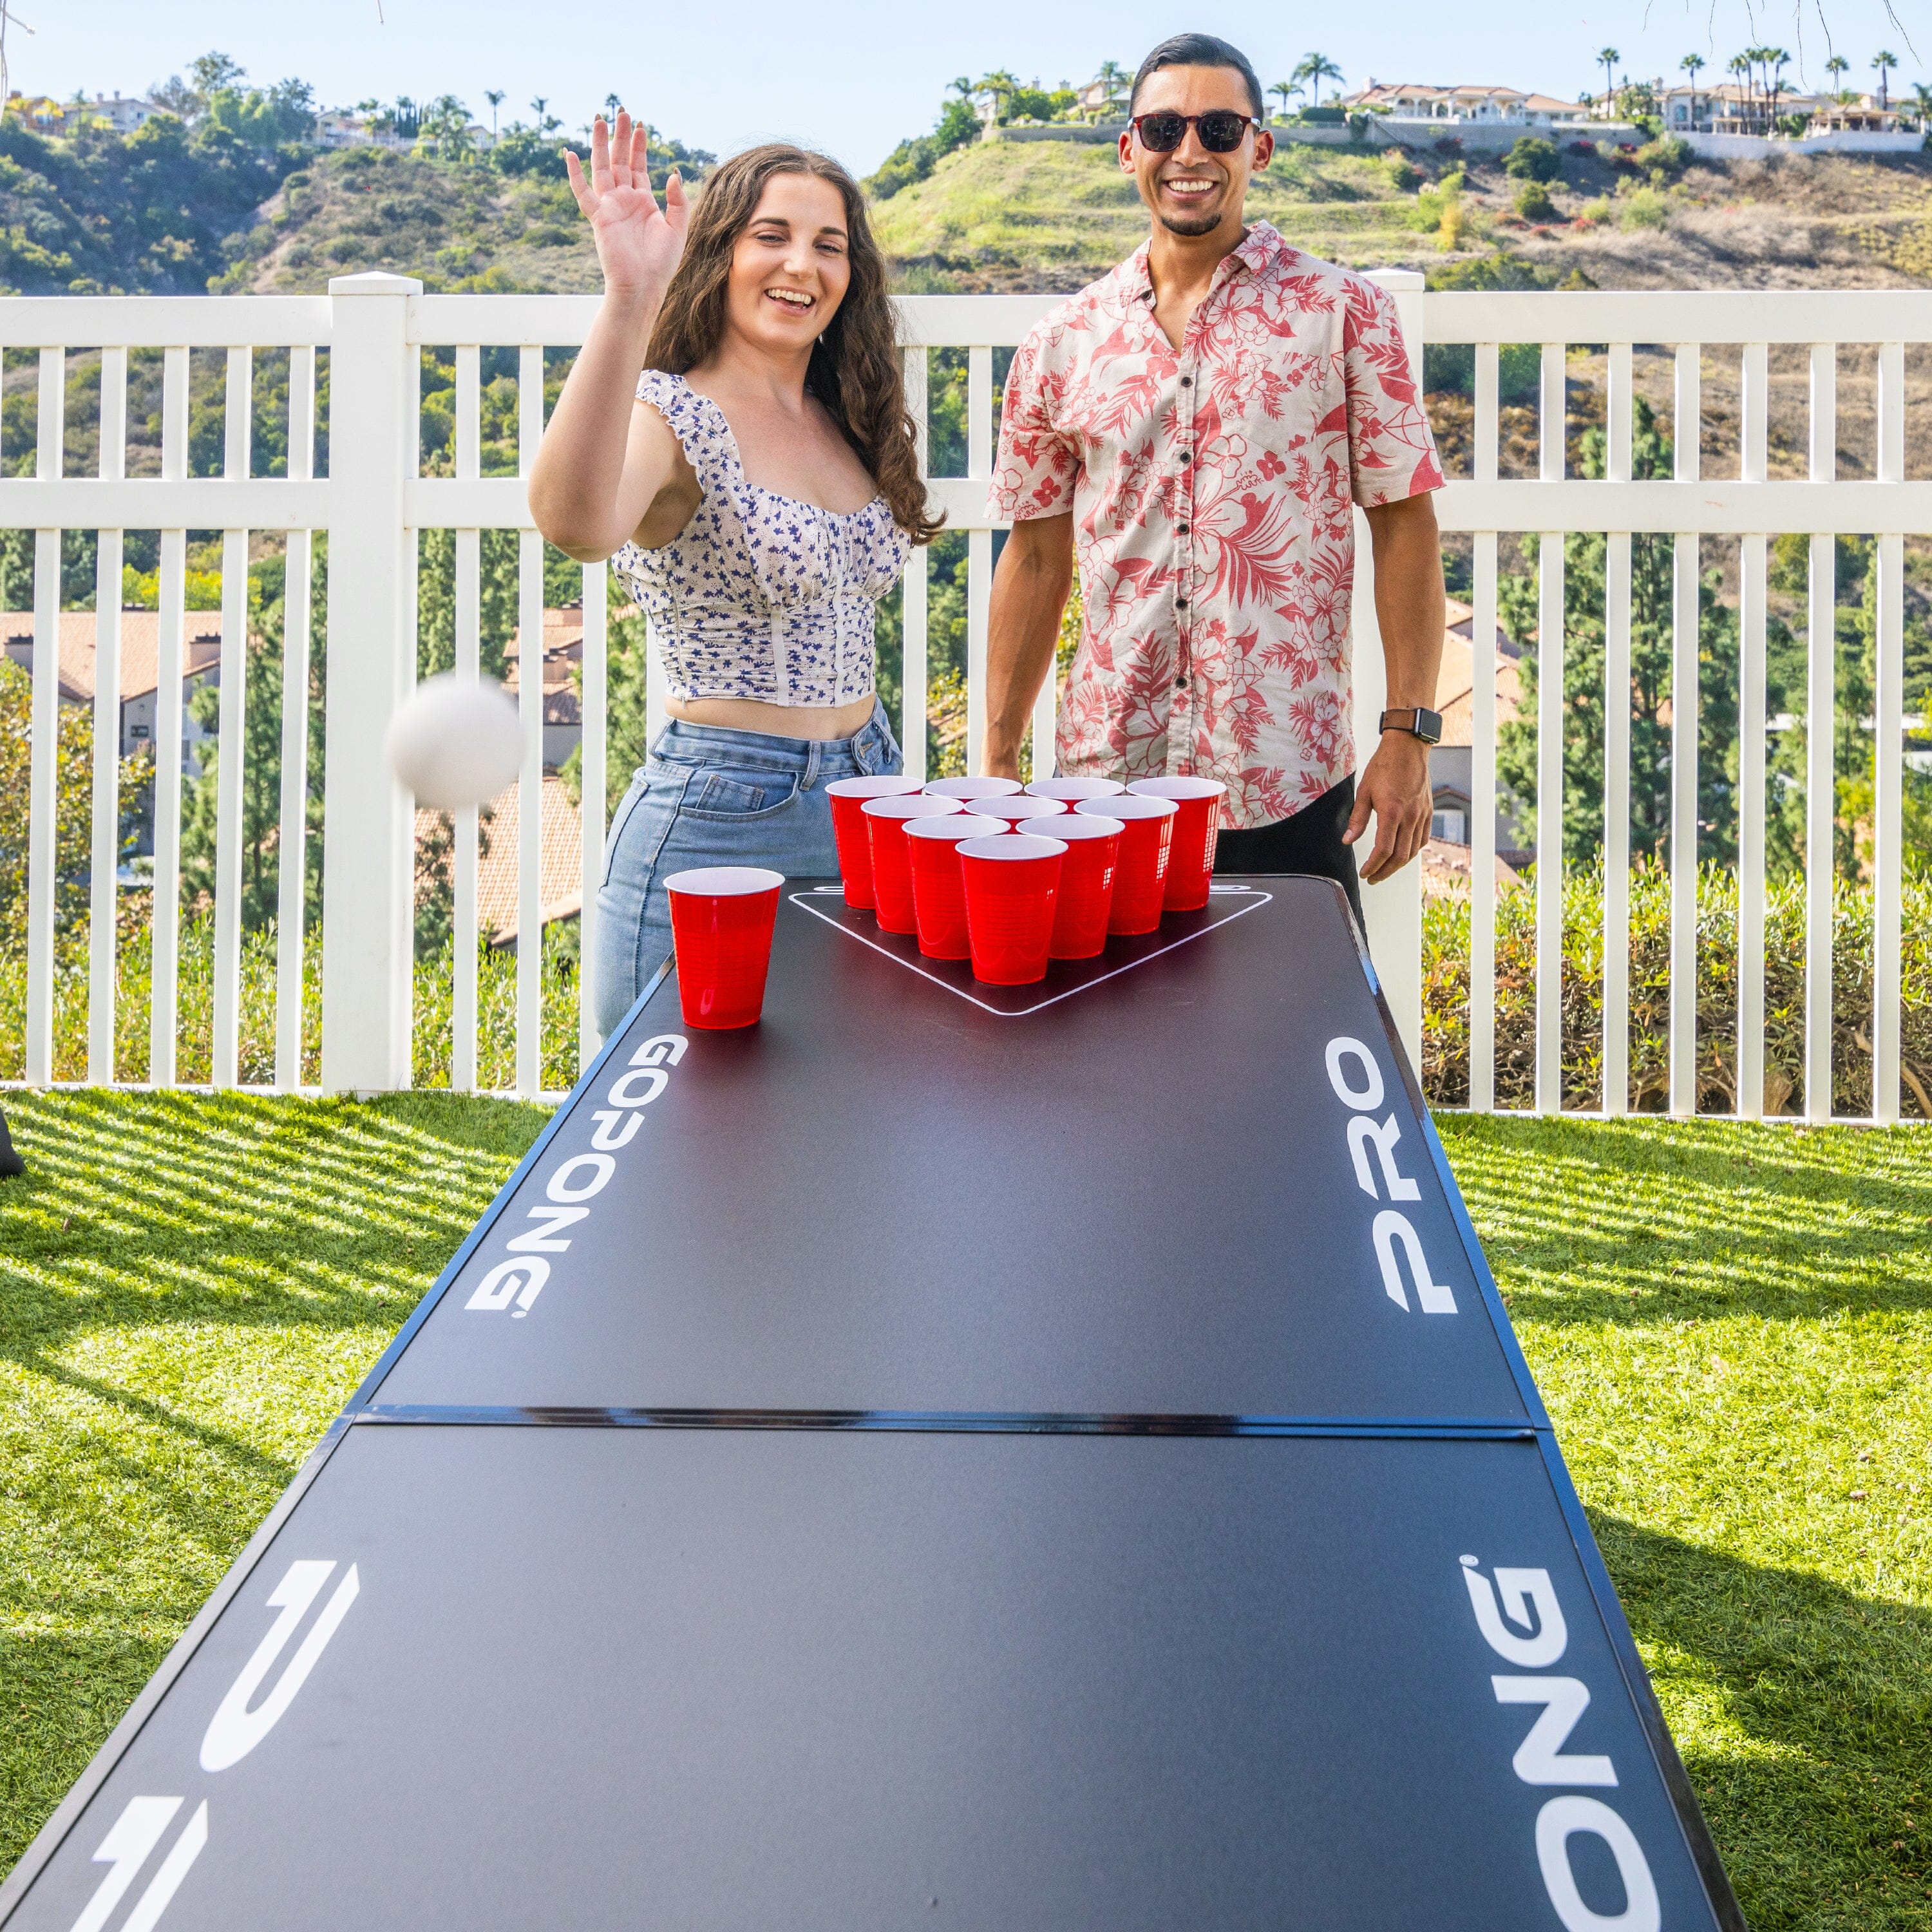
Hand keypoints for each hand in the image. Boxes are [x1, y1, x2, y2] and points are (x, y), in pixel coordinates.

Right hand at [563, 111, 687, 304]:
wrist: (644, 286)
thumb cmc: (661, 264)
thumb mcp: (677, 228)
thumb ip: (677, 200)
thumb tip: (672, 172)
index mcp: (643, 202)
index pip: (638, 167)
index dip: (639, 147)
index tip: (640, 126)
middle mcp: (625, 201)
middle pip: (620, 161)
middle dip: (621, 137)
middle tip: (622, 112)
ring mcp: (610, 207)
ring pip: (602, 168)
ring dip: (601, 145)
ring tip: (600, 120)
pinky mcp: (598, 217)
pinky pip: (582, 192)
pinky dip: (574, 174)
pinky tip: (569, 153)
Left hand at [1343, 731, 1432, 884]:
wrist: (1408, 748)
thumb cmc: (1384, 766)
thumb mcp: (1364, 791)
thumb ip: (1357, 819)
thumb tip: (1347, 840)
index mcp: (1392, 812)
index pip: (1383, 850)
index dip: (1373, 866)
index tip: (1364, 873)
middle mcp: (1410, 817)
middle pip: (1400, 856)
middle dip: (1385, 871)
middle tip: (1372, 878)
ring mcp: (1422, 815)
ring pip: (1413, 850)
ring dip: (1398, 864)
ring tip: (1384, 869)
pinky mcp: (1428, 811)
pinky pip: (1423, 838)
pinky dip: (1413, 850)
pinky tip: (1403, 854)